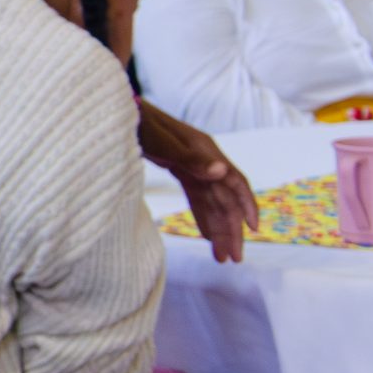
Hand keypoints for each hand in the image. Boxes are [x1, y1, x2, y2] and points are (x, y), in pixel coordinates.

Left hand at [138, 102, 256, 262]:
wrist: (118, 112)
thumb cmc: (139, 123)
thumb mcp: (161, 141)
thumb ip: (190, 158)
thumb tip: (221, 172)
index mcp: (206, 152)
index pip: (235, 183)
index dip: (246, 206)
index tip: (254, 230)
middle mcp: (206, 160)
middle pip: (225, 199)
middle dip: (231, 230)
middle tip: (233, 260)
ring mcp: (194, 165)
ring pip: (212, 202)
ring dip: (218, 229)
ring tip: (222, 258)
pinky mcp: (181, 170)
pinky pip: (198, 198)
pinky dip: (203, 217)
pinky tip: (206, 236)